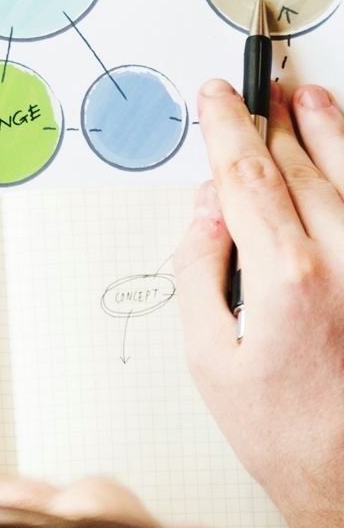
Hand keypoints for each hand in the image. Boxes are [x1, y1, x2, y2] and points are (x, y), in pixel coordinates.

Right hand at [178, 81, 343, 527]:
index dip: (226, 127)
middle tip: (256, 91)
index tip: (217, 97)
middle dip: (272, 122)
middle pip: (300, 167)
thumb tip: (207, 213)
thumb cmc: (289, 436)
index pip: (247, 175)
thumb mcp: (208, 357)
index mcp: (289, 280)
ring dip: (328, 130)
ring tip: (310, 99)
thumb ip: (199, 270)